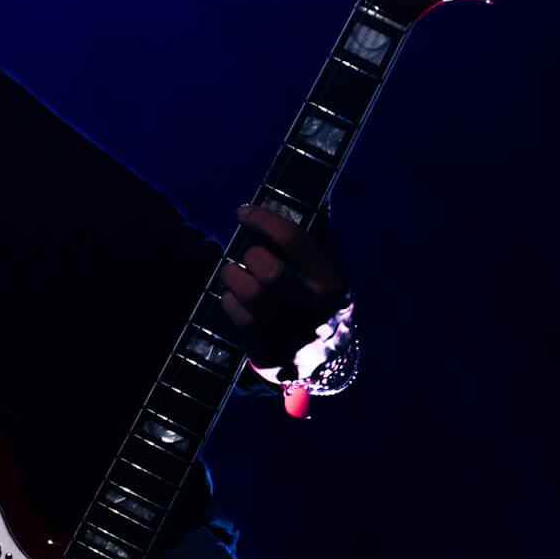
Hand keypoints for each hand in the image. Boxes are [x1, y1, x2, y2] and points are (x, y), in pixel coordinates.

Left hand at [217, 203, 347, 370]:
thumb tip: (315, 196)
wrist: (321, 362)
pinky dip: (229, 299)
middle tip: (250, 257)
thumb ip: (318, 236)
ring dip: (234, 276)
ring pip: (247, 291)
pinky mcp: (266, 348)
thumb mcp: (327, 270)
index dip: (261, 219)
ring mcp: (288, 330)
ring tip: (239, 275)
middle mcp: (312, 306)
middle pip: (267, 269)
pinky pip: (234, 311)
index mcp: (330, 280)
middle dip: (251, 256)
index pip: (291, 238)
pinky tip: (239, 300)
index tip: (243, 212)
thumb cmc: (318, 301)